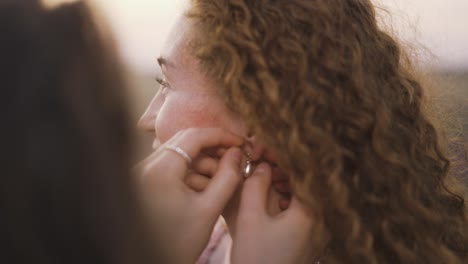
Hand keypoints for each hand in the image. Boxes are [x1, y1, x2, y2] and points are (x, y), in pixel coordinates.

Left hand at [135, 128, 243, 262]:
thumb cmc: (180, 242)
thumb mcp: (209, 209)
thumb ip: (228, 177)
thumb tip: (237, 153)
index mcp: (159, 171)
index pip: (194, 136)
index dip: (221, 136)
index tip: (240, 142)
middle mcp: (146, 167)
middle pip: (186, 143)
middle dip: (213, 151)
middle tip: (235, 160)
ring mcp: (144, 175)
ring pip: (180, 156)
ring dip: (204, 165)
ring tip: (223, 181)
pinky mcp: (146, 183)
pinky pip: (173, 168)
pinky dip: (192, 174)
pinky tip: (208, 189)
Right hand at [231, 163, 313, 263]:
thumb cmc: (256, 258)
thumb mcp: (250, 218)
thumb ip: (255, 186)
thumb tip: (262, 166)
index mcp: (309, 211)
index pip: (299, 172)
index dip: (278, 157)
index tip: (259, 154)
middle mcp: (321, 220)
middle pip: (304, 182)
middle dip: (282, 170)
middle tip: (261, 167)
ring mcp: (319, 232)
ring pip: (305, 196)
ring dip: (286, 185)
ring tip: (266, 183)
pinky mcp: (312, 241)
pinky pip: (304, 211)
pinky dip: (291, 201)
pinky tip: (277, 202)